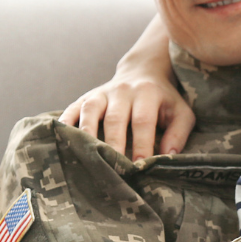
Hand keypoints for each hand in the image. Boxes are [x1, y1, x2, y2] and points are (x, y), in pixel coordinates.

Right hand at [59, 74, 193, 160]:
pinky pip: (72, 109)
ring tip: (84, 157)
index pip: (143, 121)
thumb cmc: (163, 101)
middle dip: (113, 145)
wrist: (142, 72)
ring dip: (86, 135)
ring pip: (90, 112)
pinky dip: (64, 124)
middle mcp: (122, 91)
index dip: (141, 144)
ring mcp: (101, 93)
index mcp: (147, 94)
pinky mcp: (85, 97)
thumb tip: (167, 157)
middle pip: (115, 119)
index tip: (139, 166)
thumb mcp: (181, 112)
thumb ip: (178, 133)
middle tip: (112, 169)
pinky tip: (60, 141)